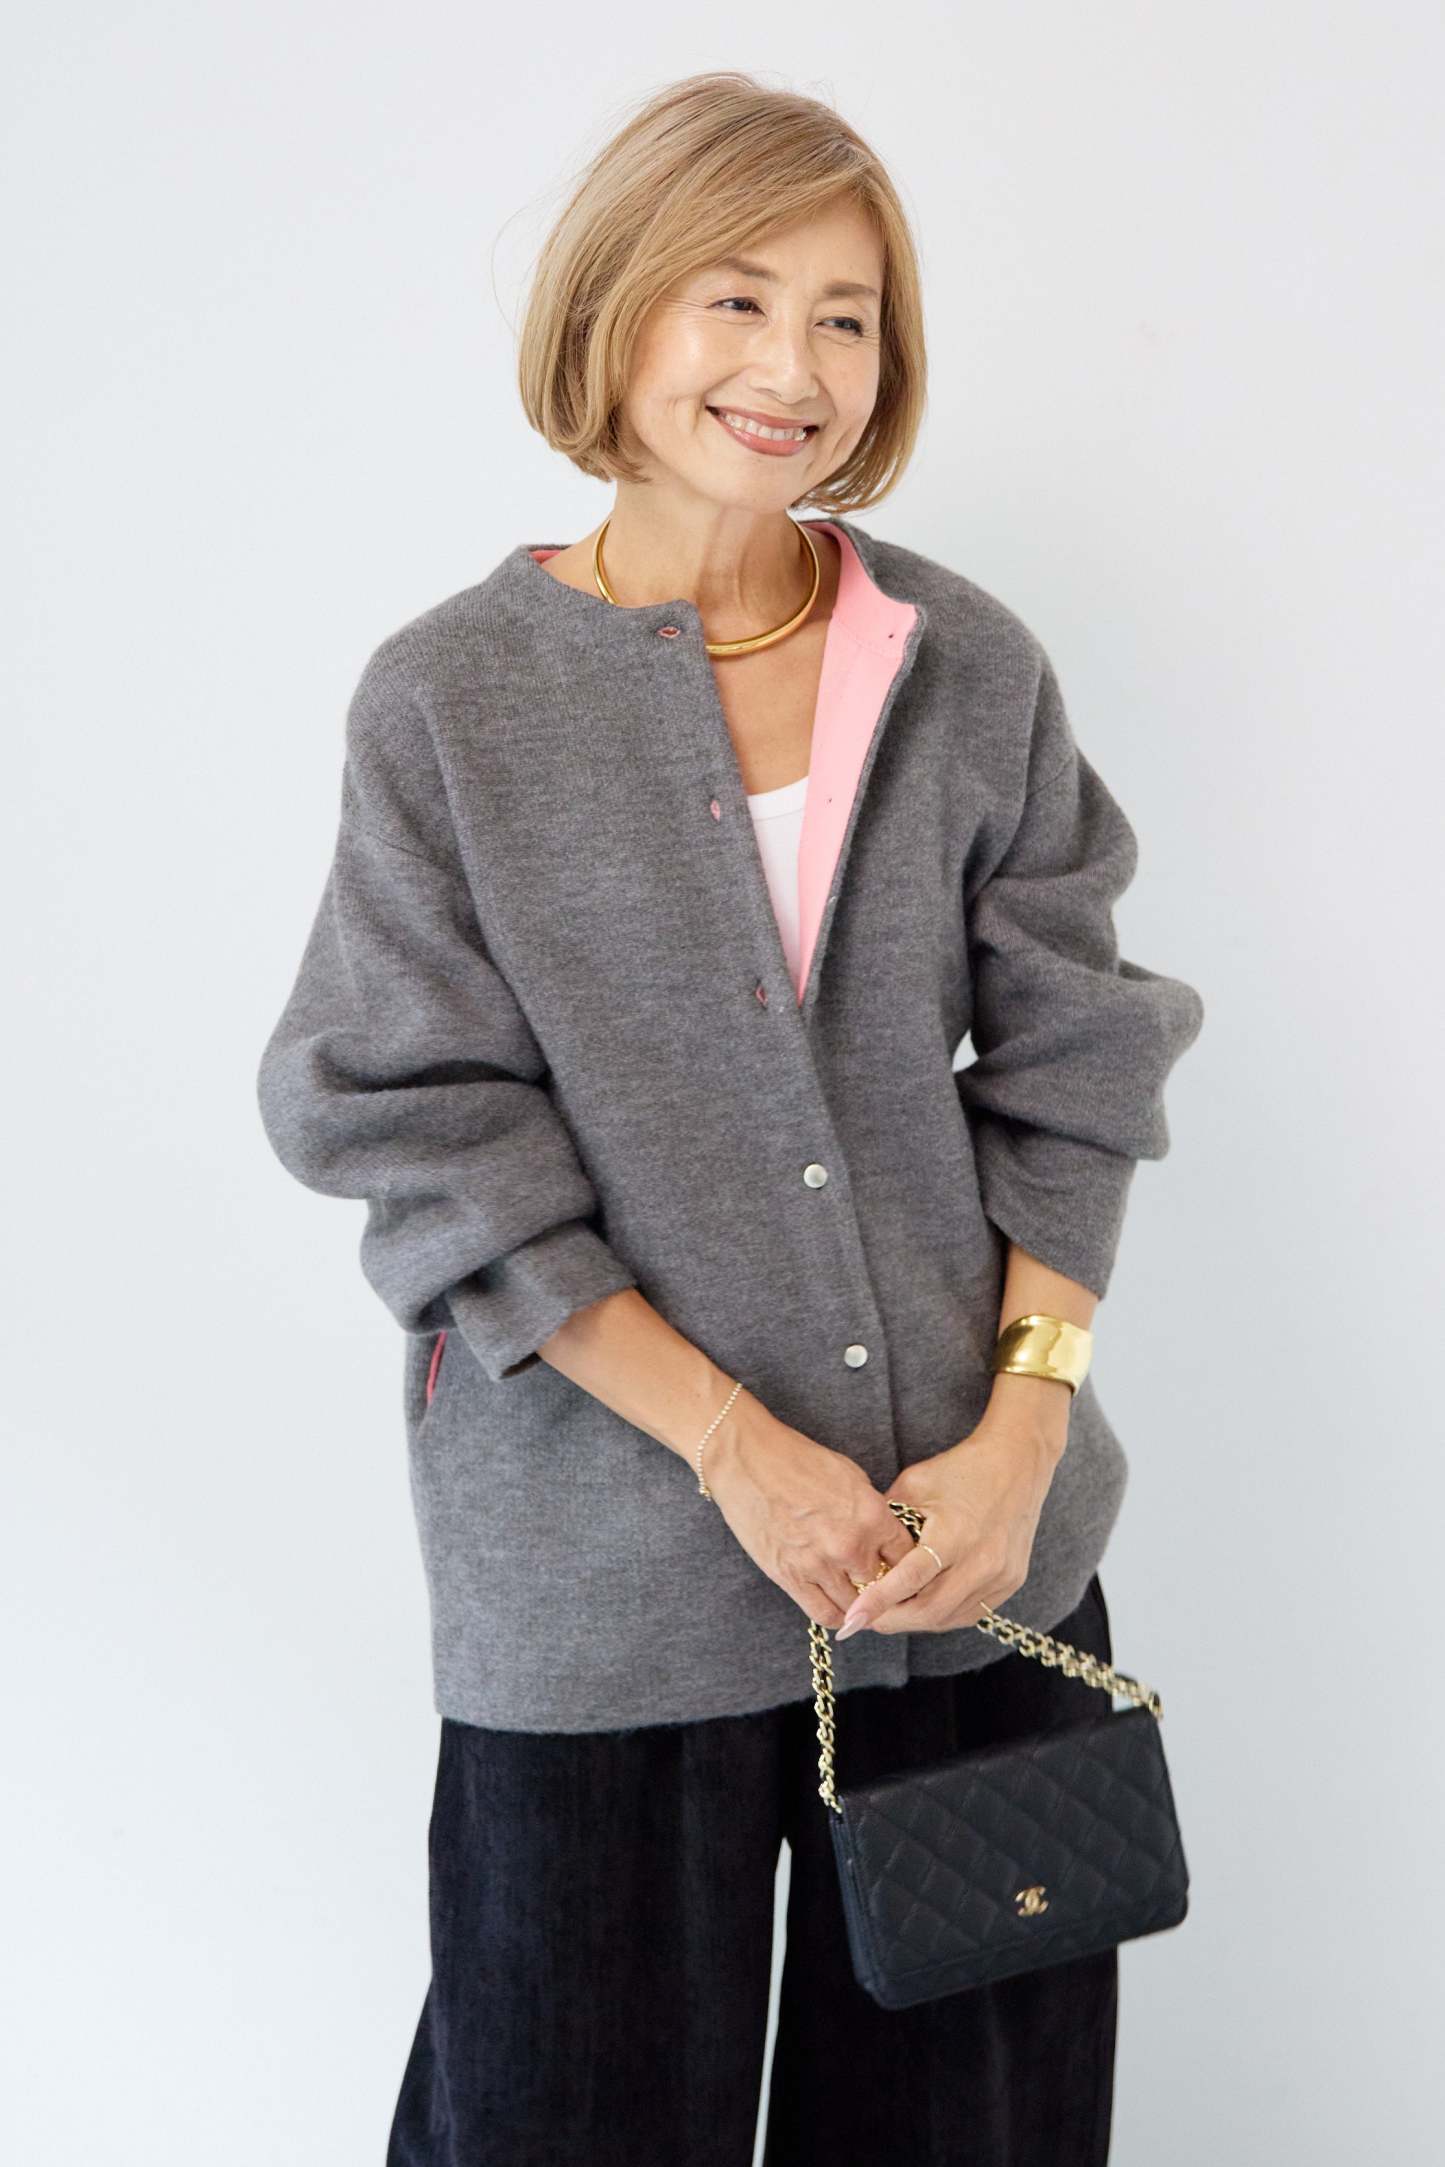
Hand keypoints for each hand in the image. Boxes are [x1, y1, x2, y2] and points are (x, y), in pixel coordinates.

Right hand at [704, 1411, 918, 1627]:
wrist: (748, 1460)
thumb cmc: (797, 1460)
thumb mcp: (849, 1476)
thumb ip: (870, 1510)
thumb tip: (882, 1535)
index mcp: (871, 1515)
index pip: (907, 1557)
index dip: (904, 1562)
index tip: (897, 1564)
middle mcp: (851, 1545)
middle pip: (884, 1584)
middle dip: (882, 1582)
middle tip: (876, 1580)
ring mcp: (820, 1565)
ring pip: (856, 1605)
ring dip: (859, 1602)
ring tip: (856, 1594)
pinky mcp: (790, 1577)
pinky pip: (824, 1614)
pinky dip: (836, 1615)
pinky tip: (836, 1605)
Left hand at [835, 1416, 1065, 1638]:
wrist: (1017, 1463)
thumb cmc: (961, 1469)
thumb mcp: (914, 1484)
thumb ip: (887, 1520)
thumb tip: (858, 1552)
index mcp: (954, 1534)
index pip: (910, 1579)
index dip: (878, 1602)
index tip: (851, 1619)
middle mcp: (981, 1561)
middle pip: (929, 1610)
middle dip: (891, 1620)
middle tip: (864, 1619)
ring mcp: (1000, 1576)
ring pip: (948, 1617)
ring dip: (915, 1620)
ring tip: (890, 1612)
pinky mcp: (1011, 1582)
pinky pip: (969, 1612)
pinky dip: (942, 1614)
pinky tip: (923, 1605)